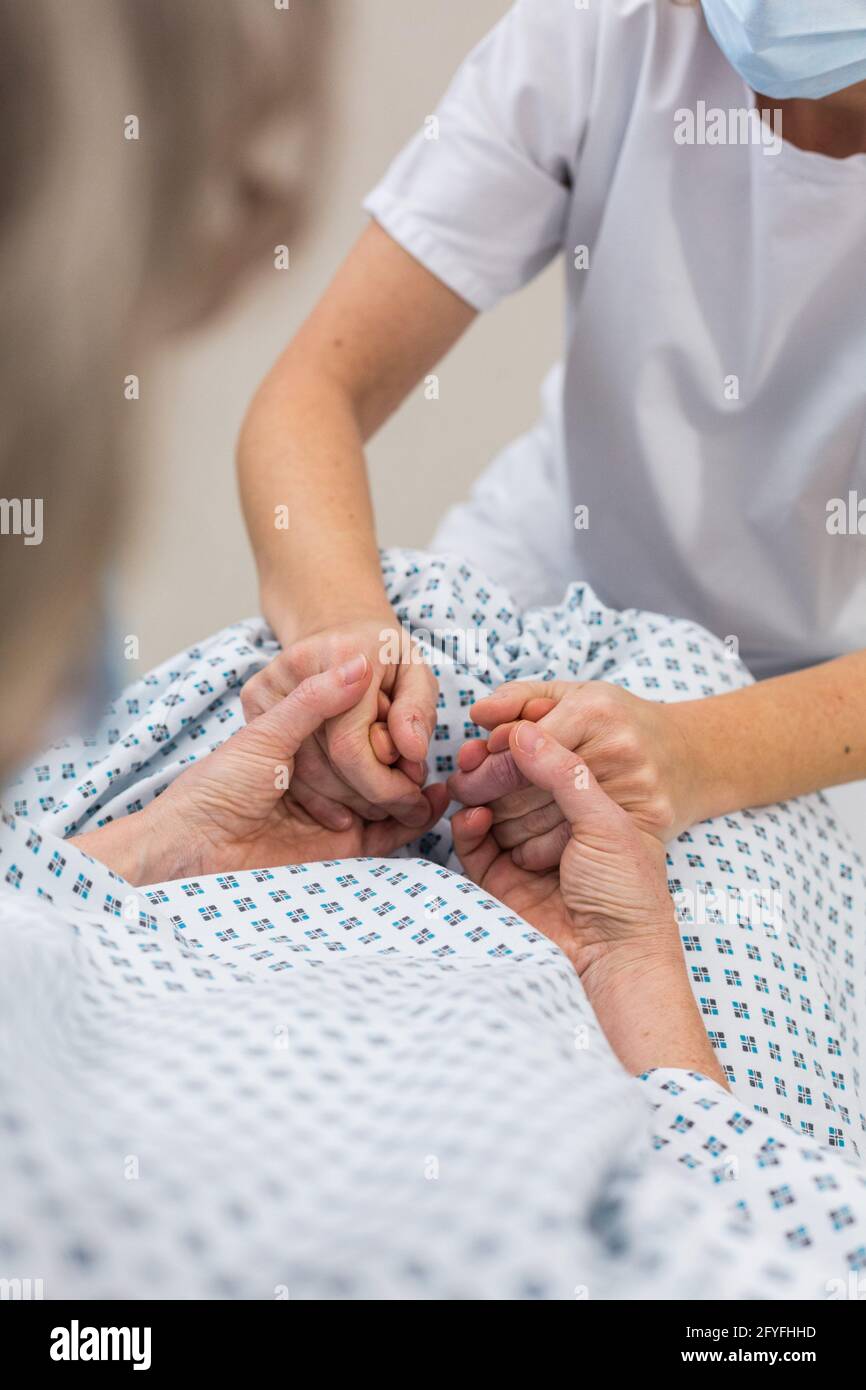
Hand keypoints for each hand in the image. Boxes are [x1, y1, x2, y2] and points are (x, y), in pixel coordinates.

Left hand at [75, 656, 447, 883]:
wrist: (193, 847)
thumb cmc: (218, 784)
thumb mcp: (267, 733)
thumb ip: (315, 701)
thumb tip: (361, 665)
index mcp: (305, 742)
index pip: (359, 728)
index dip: (384, 723)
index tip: (401, 708)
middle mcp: (323, 776)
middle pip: (379, 764)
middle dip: (404, 758)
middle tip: (420, 749)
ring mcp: (336, 812)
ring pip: (389, 798)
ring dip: (414, 787)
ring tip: (440, 775)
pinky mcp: (343, 848)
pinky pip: (387, 836)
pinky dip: (413, 821)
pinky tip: (433, 802)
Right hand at [241, 613, 438, 830]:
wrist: (339, 628)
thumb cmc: (384, 654)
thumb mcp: (417, 672)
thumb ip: (417, 711)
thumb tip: (412, 752)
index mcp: (340, 655)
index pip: (350, 745)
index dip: (383, 784)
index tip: (412, 798)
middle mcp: (293, 668)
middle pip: (324, 765)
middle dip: (369, 796)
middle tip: (404, 806)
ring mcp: (266, 686)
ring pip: (303, 774)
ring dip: (347, 802)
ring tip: (381, 805)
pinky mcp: (252, 702)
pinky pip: (286, 767)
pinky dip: (320, 798)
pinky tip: (347, 807)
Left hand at [448, 680, 699, 870]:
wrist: (693, 758)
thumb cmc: (620, 724)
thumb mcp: (575, 696)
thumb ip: (522, 698)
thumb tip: (478, 713)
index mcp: (595, 710)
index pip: (516, 741)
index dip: (484, 758)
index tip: (466, 765)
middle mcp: (618, 747)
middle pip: (521, 781)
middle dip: (482, 790)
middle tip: (465, 794)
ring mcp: (634, 787)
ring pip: (536, 818)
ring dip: (500, 824)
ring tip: (489, 818)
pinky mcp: (643, 823)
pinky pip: (566, 846)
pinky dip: (531, 850)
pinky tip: (522, 843)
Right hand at [454, 719, 724, 1082]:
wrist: (617, 959)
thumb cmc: (628, 890)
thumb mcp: (604, 820)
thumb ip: (563, 772)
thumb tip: (521, 732)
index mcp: (586, 806)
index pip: (547, 762)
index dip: (524, 742)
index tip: (504, 723)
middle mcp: (554, 825)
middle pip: (512, 783)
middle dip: (491, 764)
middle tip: (474, 747)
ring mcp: (524, 852)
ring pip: (488, 809)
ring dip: (476, 790)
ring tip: (467, 775)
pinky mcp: (500, 882)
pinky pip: (474, 847)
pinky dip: (467, 827)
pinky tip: (472, 814)